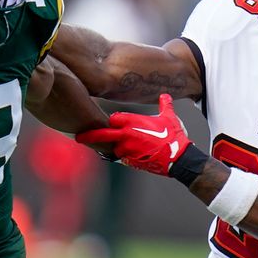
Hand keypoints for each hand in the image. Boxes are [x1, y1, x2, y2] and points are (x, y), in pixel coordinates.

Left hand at [76, 94, 190, 175]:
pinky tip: (131, 156)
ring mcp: (127, 149)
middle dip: (90, 135)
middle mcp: (127, 135)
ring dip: (116, 147)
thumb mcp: (169, 118)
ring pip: (114, 147)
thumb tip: (165, 96)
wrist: (178, 158)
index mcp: (133, 122)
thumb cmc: (173, 136)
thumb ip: (165, 105)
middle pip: (103, 133)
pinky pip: (122, 158)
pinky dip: (124, 157)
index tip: (114, 123)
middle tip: (78, 137)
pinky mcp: (131, 161)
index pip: (113, 119)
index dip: (114, 121)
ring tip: (124, 148)